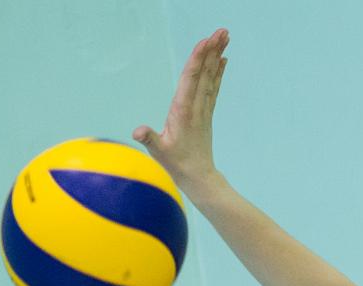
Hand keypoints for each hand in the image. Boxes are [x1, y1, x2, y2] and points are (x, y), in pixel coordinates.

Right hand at [132, 28, 229, 190]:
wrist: (198, 177)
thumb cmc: (177, 164)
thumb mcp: (159, 152)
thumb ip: (149, 139)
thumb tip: (137, 131)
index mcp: (183, 111)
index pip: (191, 79)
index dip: (198, 59)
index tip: (206, 42)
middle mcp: (196, 107)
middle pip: (205, 73)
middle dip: (212, 51)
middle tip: (222, 31)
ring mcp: (203, 109)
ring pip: (211, 78)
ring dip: (217, 56)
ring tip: (224, 37)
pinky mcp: (205, 114)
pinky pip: (213, 88)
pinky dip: (218, 73)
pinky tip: (222, 60)